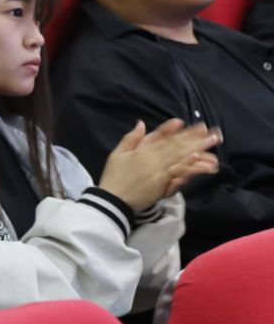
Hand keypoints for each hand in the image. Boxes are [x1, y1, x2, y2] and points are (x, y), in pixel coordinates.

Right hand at [99, 119, 222, 211]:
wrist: (112, 200)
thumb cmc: (114, 177)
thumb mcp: (117, 153)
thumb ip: (131, 138)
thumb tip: (141, 123)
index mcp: (141, 150)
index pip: (163, 137)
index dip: (176, 130)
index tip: (189, 124)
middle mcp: (151, 157)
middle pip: (176, 145)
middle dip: (195, 137)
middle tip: (213, 132)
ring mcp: (156, 169)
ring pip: (179, 156)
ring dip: (197, 148)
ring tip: (213, 143)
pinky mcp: (160, 182)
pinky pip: (176, 171)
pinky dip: (187, 163)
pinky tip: (198, 157)